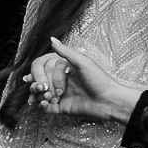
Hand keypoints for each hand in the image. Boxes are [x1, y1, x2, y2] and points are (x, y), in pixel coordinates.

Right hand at [28, 38, 143, 123]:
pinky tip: (45, 104)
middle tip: (46, 89)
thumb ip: (66, 51)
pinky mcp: (61, 107)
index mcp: (64, 69)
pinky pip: (44, 107)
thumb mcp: (83, 63)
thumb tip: (52, 39)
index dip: (40, 74)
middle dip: (39, 85)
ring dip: (38, 95)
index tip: (43, 80)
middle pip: (39, 80)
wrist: (109, 101)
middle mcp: (60, 81)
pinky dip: (41, 106)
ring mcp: (59, 94)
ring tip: (47, 97)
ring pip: (38, 93)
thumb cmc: (100, 81)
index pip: (42, 68)